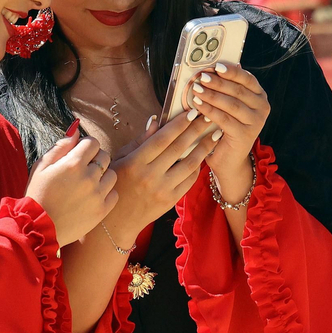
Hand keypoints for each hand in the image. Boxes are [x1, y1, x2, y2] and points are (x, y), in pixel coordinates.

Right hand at [28, 133, 117, 245]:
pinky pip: (114, 193)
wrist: (39, 228)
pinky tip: (93, 197)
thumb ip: (60, 146)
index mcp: (73, 163)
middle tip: (83, 169)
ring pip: (112, 174)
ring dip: (102, 175)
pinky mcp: (102, 210)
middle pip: (105, 156)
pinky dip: (106, 193)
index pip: (93, 142)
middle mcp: (89, 177)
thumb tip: (76, 131)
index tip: (80, 154)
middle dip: (95, 158)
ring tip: (89, 184)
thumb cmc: (37, 195)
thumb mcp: (41, 167)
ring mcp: (97, 194)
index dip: (86, 146)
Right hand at [105, 113, 219, 236]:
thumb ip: (140, 140)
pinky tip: (202, 156)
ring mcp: (162, 189)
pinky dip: (197, 167)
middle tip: (209, 117)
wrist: (116, 220)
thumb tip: (156, 120)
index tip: (192, 112)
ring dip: (204, 147)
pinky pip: (189, 180)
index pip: (162, 138)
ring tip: (214, 135)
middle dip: (196, 130)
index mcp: (135, 162)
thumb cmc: (117, 183)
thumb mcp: (120, 159)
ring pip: (189, 164)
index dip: (178, 124)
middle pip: (179, 148)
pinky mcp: (170, 201)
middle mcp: (150, 175)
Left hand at [186, 63, 270, 204]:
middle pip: (238, 90)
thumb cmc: (226, 128)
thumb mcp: (228, 105)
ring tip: (196, 89)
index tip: (216, 65)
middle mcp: (262, 108)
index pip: (247, 79)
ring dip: (211, 95)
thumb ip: (226, 88)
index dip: (231, 71)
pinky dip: (209, 110)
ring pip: (231, 104)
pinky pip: (224, 118)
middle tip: (201, 77)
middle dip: (217, 82)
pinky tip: (197, 104)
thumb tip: (215, 67)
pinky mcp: (245, 134)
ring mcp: (256, 122)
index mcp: (259, 96)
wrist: (229, 159)